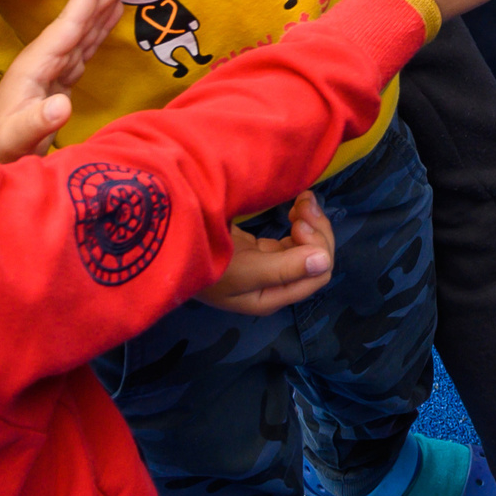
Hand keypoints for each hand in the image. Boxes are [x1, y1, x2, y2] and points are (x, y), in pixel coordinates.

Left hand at [0, 0, 132, 163]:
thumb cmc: (4, 141)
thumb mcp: (18, 135)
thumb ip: (38, 121)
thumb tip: (63, 107)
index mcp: (38, 64)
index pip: (67, 27)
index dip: (85, 0)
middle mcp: (49, 57)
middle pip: (81, 19)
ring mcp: (58, 64)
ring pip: (88, 26)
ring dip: (108, 2)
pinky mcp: (66, 74)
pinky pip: (90, 41)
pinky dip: (104, 24)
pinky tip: (115, 10)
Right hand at [196, 193, 333, 315]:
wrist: (171, 248)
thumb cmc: (206, 265)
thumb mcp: (243, 271)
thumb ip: (284, 268)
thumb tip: (324, 262)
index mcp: (274, 295)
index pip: (318, 275)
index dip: (316, 247)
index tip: (296, 224)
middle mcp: (276, 283)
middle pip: (317, 259)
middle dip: (316, 230)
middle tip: (302, 204)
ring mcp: (270, 265)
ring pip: (307, 245)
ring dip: (310, 221)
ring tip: (302, 200)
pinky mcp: (261, 250)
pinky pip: (293, 237)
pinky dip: (300, 219)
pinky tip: (296, 205)